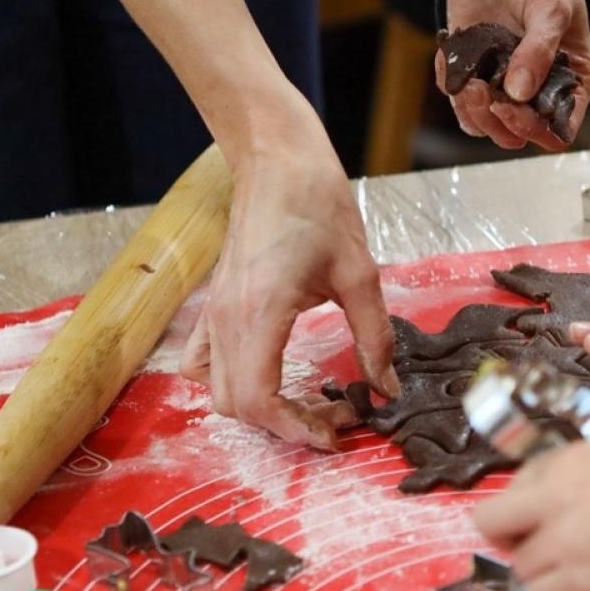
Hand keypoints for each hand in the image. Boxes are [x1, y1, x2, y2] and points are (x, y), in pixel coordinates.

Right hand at [181, 89, 398, 446]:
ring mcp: (214, 313)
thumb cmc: (317, 205)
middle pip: (238, 406)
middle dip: (287, 424)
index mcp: (260, 313)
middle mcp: (227, 320)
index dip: (296, 430)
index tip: (338, 432)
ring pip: (219, 391)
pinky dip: (231, 383)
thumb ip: (373, 337)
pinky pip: (203, 363)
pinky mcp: (214, 305)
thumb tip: (386, 388)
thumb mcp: (359, 274)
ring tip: (308, 400)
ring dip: (261, 409)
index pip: (258, 401)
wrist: (276, 159)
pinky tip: (270, 374)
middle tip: (336, 414)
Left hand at [440, 0, 589, 150]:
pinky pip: (457, 95)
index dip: (540, 130)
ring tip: (470, 85)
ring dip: (475, 114)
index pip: (560, 127)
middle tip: (490, 99)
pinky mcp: (471, 65)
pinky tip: (450, 59)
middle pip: (519, 134)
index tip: (518, 110)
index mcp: (570, 77)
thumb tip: (518, 93)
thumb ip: (539, 50)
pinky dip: (451, 86)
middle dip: (502, 125)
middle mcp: (537, 85)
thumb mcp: (553, 5)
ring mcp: (502, 77)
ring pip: (485, 124)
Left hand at [472, 441, 589, 590]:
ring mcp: (562, 540)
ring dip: (544, 571)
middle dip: (510, 537)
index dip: (528, 504)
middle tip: (540, 549)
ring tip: (579, 572)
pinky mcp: (576, 579)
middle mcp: (555, 495)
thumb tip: (569, 494)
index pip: (517, 482)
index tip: (546, 517)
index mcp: (571, 460)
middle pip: (492, 522)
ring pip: (521, 565)